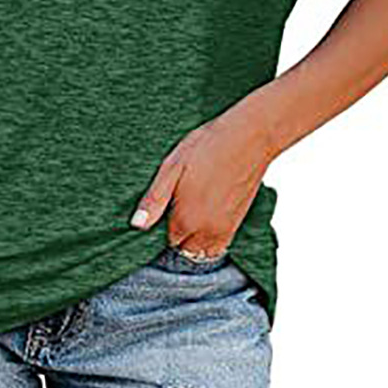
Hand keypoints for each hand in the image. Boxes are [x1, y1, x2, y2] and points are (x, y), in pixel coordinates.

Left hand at [129, 100, 276, 255]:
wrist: (251, 137)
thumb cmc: (209, 146)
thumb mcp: (172, 166)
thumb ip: (155, 199)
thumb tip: (137, 224)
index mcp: (187, 219)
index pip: (167, 242)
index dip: (161, 228)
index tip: (162, 211)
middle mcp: (207, 231)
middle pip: (185, 250)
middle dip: (177, 237)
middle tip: (174, 210)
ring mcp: (226, 229)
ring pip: (203, 250)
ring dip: (194, 240)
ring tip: (190, 212)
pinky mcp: (239, 222)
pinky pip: (220, 245)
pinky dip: (210, 238)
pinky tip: (206, 212)